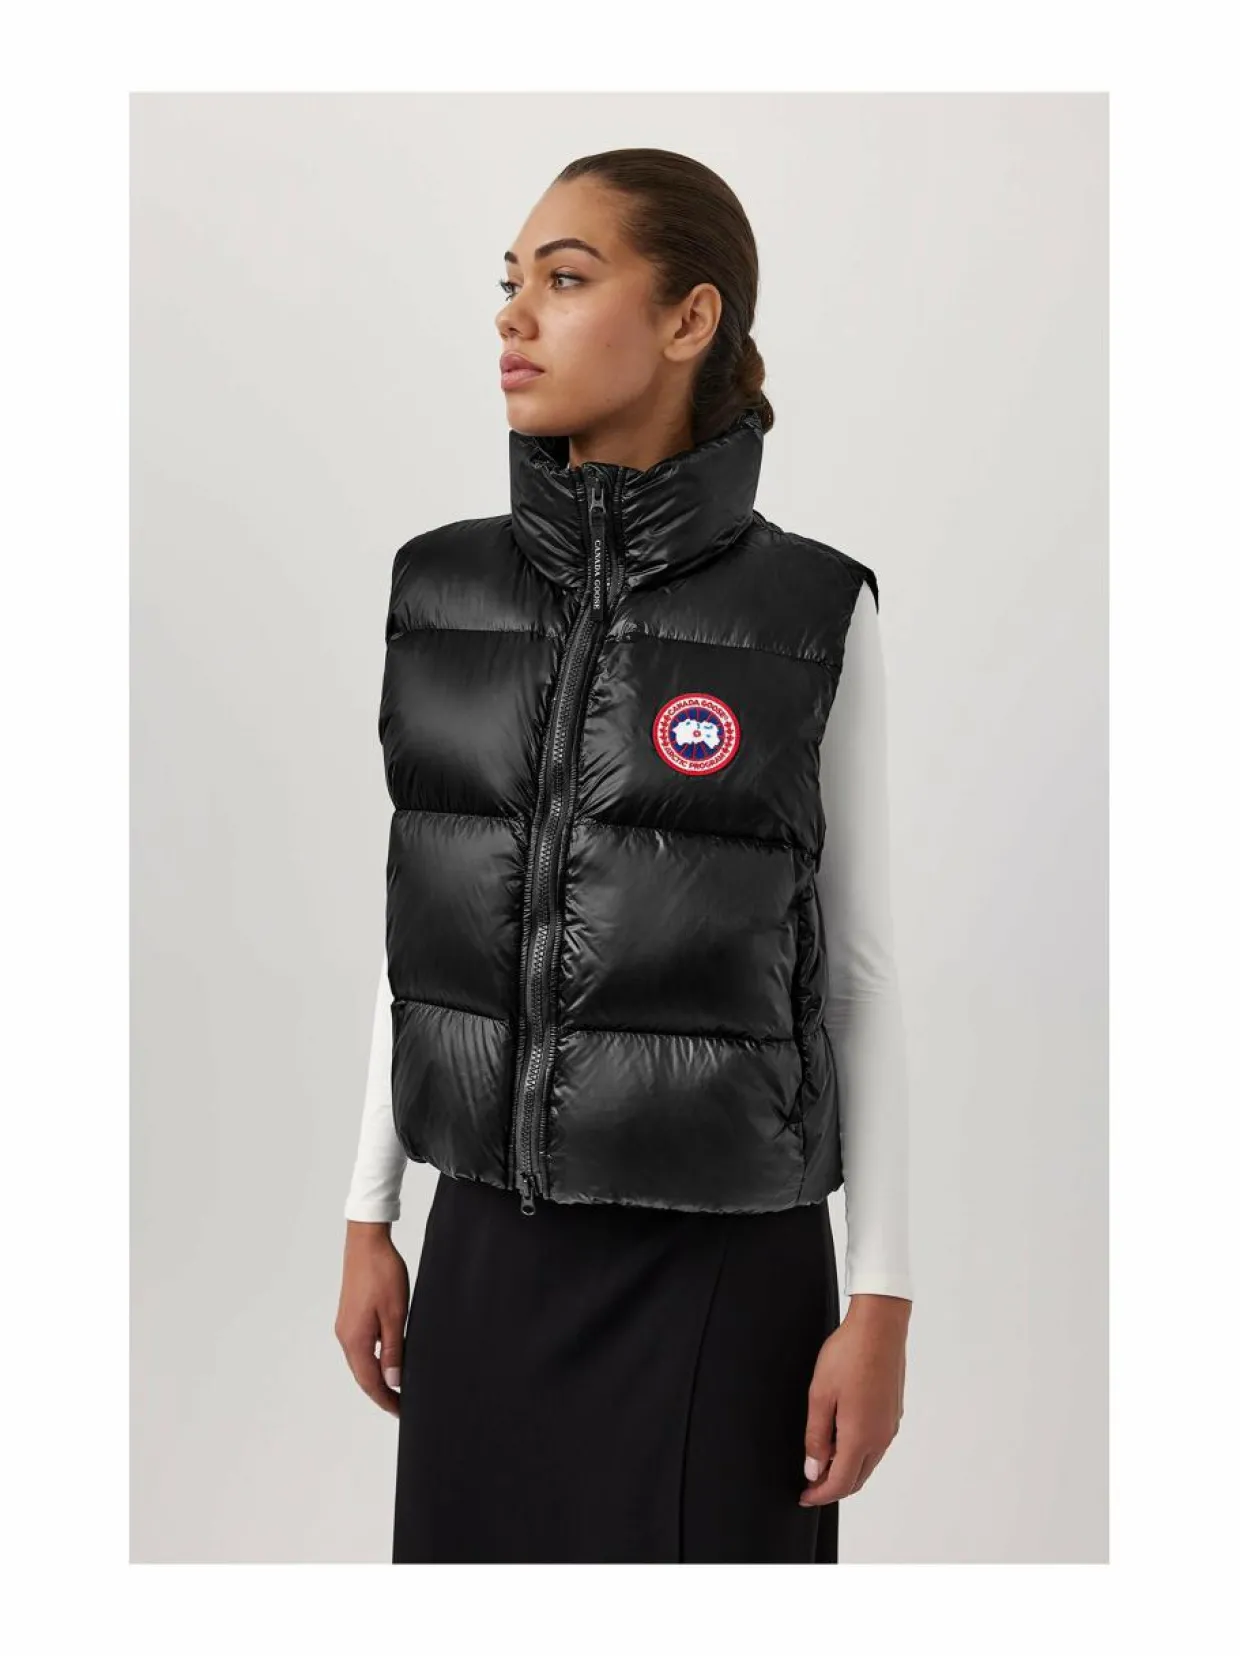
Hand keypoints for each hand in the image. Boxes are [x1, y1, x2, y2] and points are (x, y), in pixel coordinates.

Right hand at [334, 1221, 409, 1417]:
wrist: (366, 1242)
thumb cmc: (383, 1273)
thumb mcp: (396, 1314)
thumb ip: (394, 1349)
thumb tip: (393, 1380)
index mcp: (356, 1340)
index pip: (370, 1382)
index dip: (386, 1400)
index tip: (401, 1412)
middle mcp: (346, 1337)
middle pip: (362, 1376)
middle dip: (381, 1393)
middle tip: (401, 1405)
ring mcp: (345, 1326)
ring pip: (360, 1362)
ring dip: (377, 1377)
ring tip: (397, 1386)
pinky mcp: (349, 1316)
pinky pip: (360, 1347)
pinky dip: (373, 1360)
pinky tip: (387, 1358)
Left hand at [799, 1293, 909, 1505]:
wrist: (879, 1328)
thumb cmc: (848, 1356)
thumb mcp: (820, 1395)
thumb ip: (816, 1437)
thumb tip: (813, 1469)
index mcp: (860, 1437)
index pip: (840, 1484)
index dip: (819, 1495)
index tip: (804, 1497)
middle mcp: (880, 1438)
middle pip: (856, 1479)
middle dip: (832, 1487)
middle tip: (809, 1484)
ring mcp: (890, 1426)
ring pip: (868, 1463)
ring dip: (846, 1470)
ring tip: (822, 1462)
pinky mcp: (893, 1413)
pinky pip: (876, 1446)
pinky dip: (858, 1454)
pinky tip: (842, 1439)